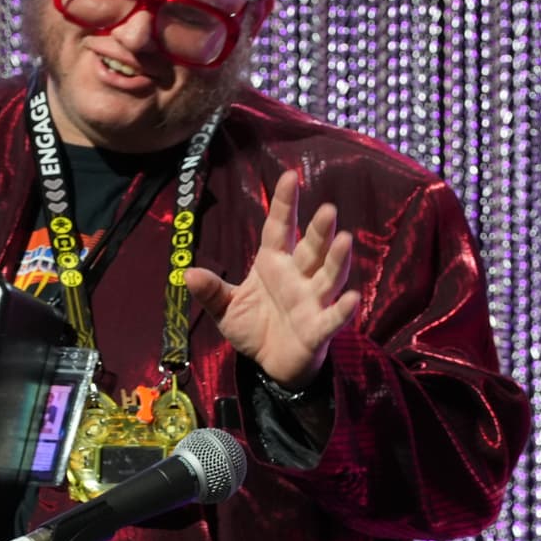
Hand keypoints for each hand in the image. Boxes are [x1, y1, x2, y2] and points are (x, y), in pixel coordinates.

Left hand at [184, 170, 357, 388]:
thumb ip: (211, 291)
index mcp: (273, 264)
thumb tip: (188, 272)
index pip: (279, 229)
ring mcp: (312, 301)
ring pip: (328, 276)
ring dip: (336, 260)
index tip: (290, 176)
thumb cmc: (254, 328)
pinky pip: (332, 318)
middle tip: (327, 209)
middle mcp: (297, 277)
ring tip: (345, 239)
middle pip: (310, 249)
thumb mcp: (225, 309)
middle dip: (319, 230)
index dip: (285, 204)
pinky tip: (352, 298)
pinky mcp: (319, 329)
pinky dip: (342, 310)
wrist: (271, 364)